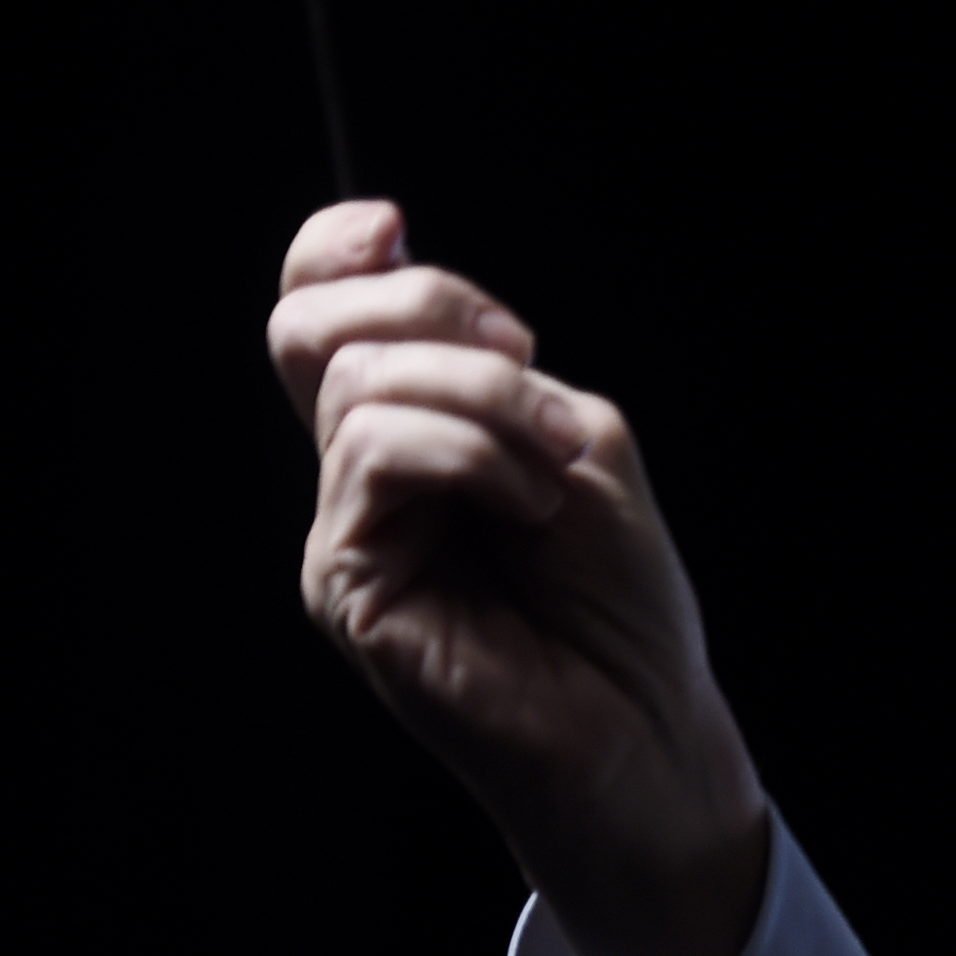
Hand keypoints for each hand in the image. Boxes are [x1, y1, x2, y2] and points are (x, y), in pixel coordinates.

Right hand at [271, 201, 769, 955]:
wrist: (646, 726)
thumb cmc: (620, 601)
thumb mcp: (575, 439)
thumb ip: (494, 366)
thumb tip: (402, 274)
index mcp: (407, 436)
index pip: (316, 314)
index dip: (333, 252)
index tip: (394, 229)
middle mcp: (357, 482)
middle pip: (310, 330)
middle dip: (426, 309)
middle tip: (523, 356)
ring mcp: (343, 534)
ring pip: (362, 388)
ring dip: (489, 402)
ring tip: (553, 475)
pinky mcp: (345, 585)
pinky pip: (375, 455)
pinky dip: (474, 454)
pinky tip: (530, 508)